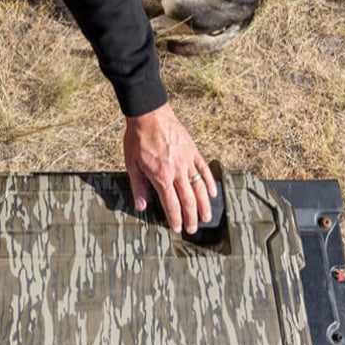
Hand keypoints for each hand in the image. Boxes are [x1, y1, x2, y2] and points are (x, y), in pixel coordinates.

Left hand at [123, 102, 215, 233]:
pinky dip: (209, 182)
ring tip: (206, 218)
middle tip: (192, 229)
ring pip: (199, 188)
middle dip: (191, 217)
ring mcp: (187, 161)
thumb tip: (142, 207)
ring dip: (204, 205)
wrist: (149, 115)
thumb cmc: (137, 139)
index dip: (176, 219)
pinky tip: (212, 193)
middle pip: (188, 200)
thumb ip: (139, 187)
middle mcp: (177, 171)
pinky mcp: (193, 151)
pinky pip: (204, 170)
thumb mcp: (131, 165)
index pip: (171, 204)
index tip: (178, 229)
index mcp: (161, 176)